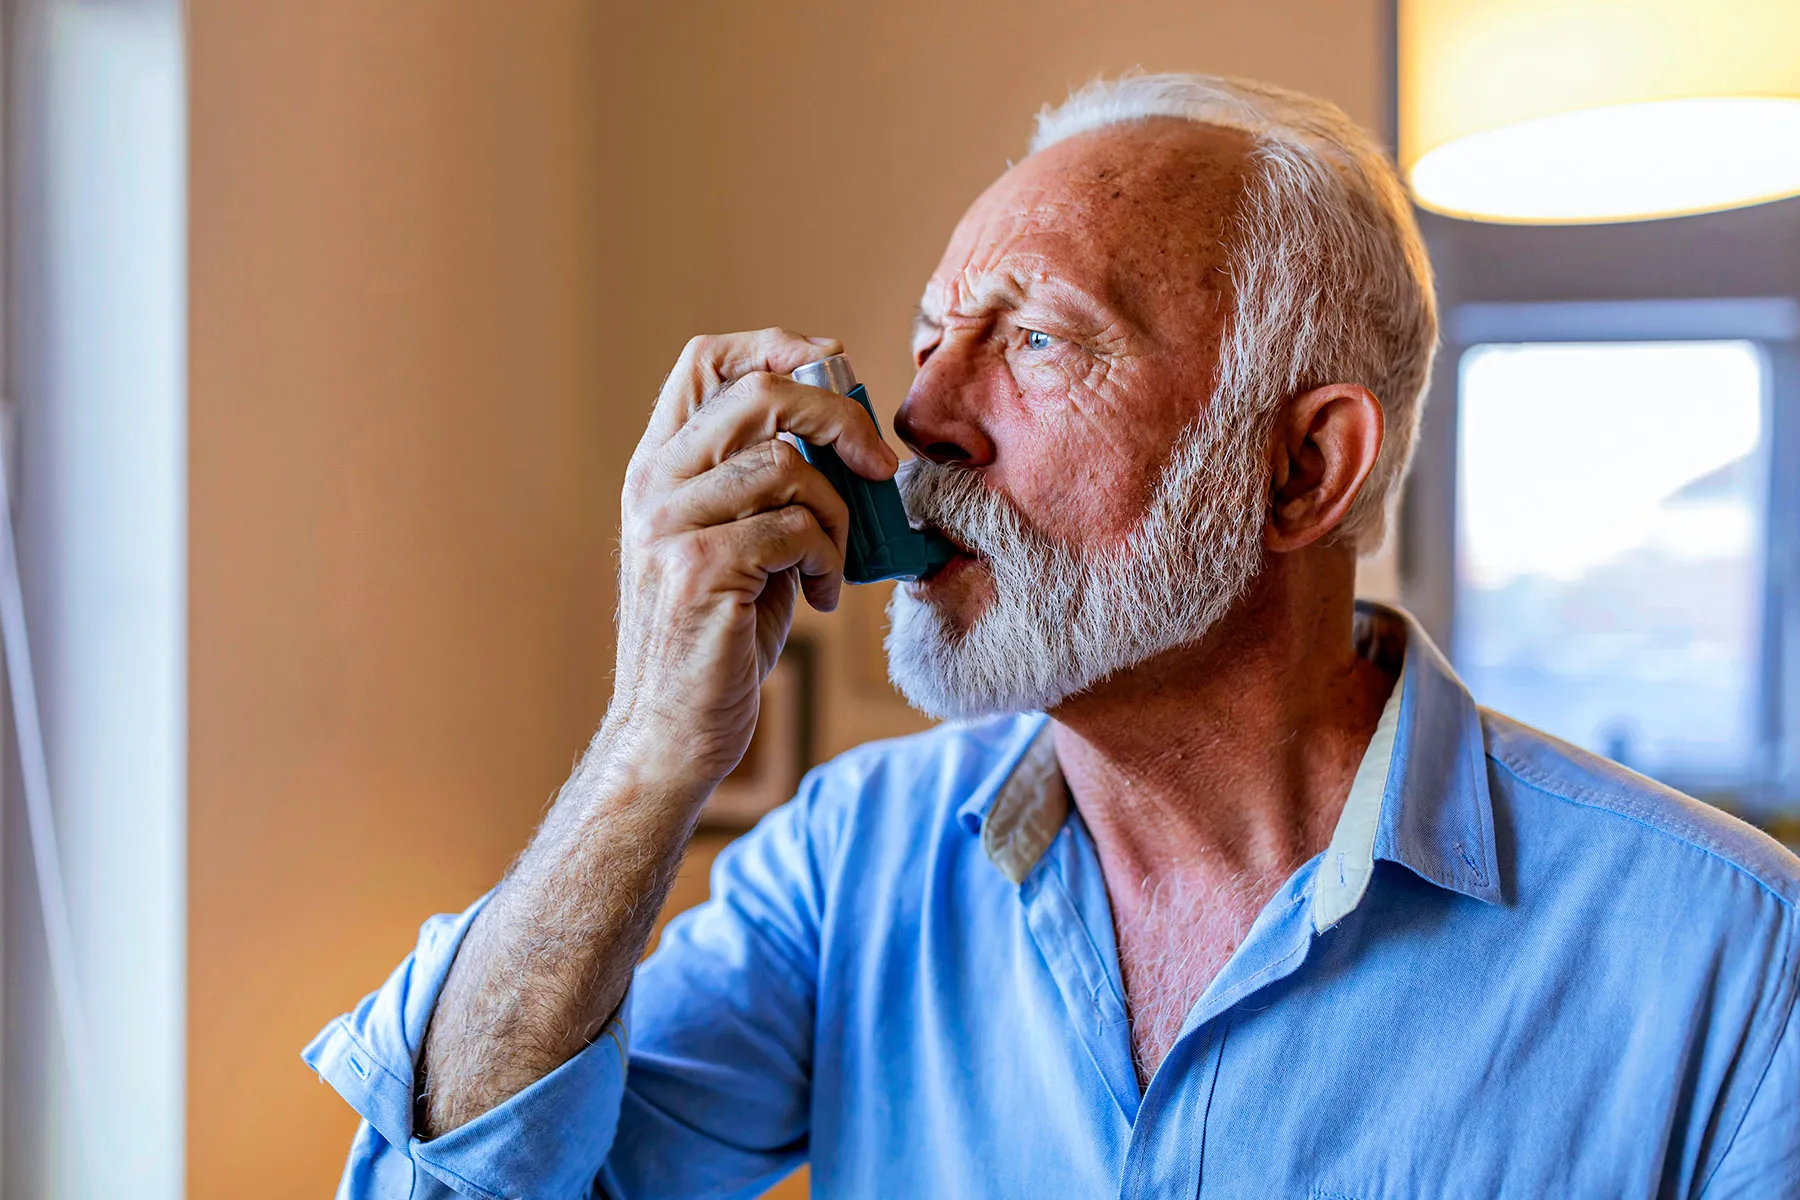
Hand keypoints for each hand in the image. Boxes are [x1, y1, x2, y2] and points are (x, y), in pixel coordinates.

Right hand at [603, 328, 897, 791]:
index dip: (777, 344)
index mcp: (659, 464)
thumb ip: (770, 482)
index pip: (706, 359)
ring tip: (831, 563)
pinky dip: (826, 560)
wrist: (674, 731)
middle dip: (838, 418)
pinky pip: (793, 529)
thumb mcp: (742, 540)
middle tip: (876, 466)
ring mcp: (667, 524)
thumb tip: (848, 427)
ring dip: (836, 515)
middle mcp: (653, 482)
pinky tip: (819, 597)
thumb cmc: (721, 636)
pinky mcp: (696, 568)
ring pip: (785, 465)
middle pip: (759, 392)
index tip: (835, 369)